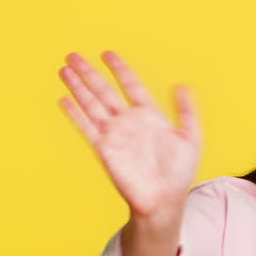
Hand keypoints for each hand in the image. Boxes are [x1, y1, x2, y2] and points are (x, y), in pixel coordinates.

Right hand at [58, 50, 201, 220]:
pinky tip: (65, 99)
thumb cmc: (180, 174)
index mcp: (149, 116)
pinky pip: (87, 128)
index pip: (131, 86)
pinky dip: (76, 114)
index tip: (108, 54)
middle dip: (89, 74)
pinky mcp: (104, 150)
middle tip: (74, 55)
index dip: (120, 70)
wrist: (164, 201)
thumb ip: (187, 112)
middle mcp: (129, 122)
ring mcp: (115, 135)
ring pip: (92, 105)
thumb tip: (183, 85)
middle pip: (105, 91)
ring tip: (65, 69)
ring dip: (78, 87)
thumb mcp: (191, 139)